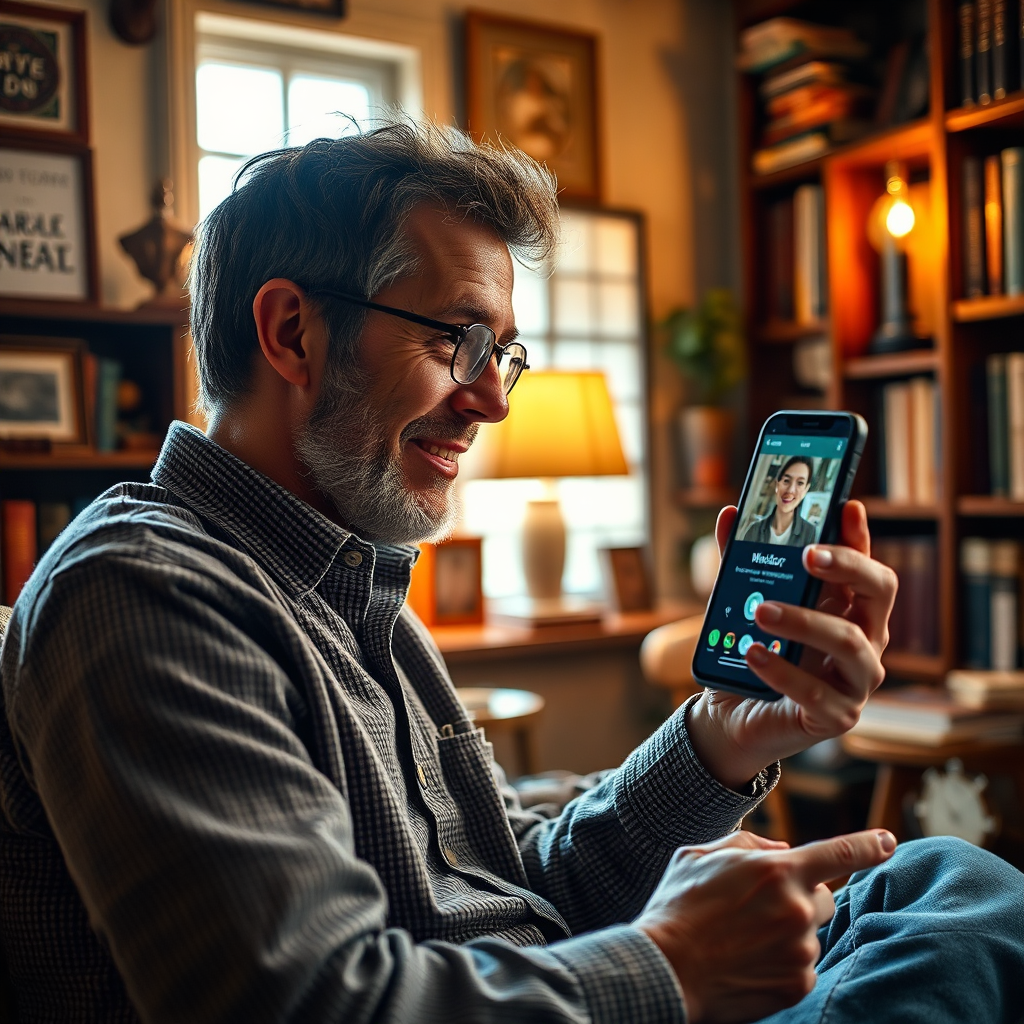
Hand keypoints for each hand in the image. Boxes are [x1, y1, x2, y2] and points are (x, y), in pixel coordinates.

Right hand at [636, 828, 896, 1023]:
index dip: (869, 845)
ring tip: (745, 940)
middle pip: (825, 898)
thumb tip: (784, 851)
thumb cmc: (678, 906)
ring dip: (789, 933)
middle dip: (802, 898)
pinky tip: (749, 962)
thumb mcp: (701, 856)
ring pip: (811, 934)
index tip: (889, 841)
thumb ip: (748, 847)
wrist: (665, 969)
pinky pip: (803, 966)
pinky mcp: (798, 984)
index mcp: (776, 870)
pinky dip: (783, 963)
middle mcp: (797, 908)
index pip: (839, 853)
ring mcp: (800, 949)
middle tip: (763, 909)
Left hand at [688, 500, 895, 788]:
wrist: (732, 717)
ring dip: (805, 621)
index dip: (859, 536)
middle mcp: (865, 640)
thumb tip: (730, 515)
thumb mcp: (742, 605)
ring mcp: (857, 680)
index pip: (866, 563)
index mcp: (850, 608)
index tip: (844, 507)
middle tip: (806, 554)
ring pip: (850, 642)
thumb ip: (740, 562)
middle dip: (847, 567)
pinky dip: (782, 671)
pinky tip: (753, 654)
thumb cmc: (750, 654)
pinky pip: (817, 692)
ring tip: (761, 611)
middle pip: (879, 592)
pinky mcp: (837, 716)